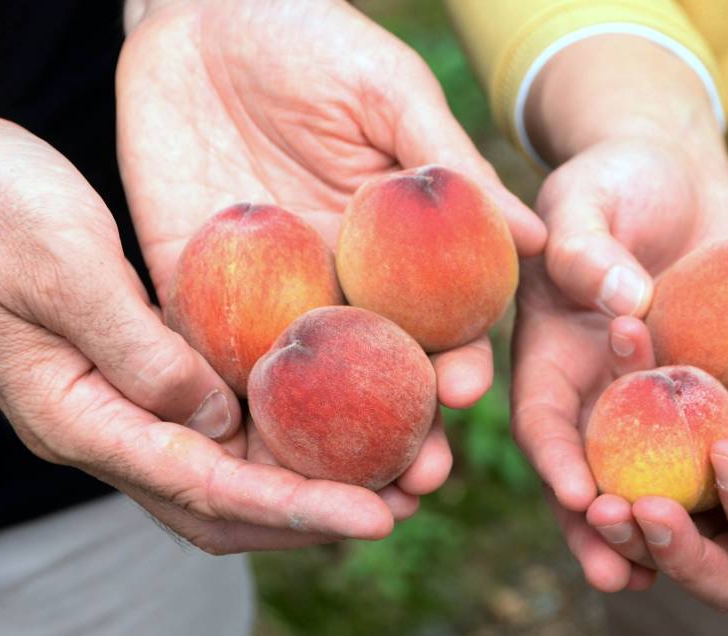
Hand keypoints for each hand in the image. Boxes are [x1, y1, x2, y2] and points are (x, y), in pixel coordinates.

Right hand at [0, 119, 416, 552]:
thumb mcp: (66, 269)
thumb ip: (140, 351)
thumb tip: (219, 423)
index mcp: (81, 418)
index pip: (208, 488)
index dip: (299, 507)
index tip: (378, 517)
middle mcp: (108, 429)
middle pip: (224, 505)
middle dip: (315, 513)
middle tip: (405, 502)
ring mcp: (124, 408)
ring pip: (227, 473)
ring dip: (306, 481)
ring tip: (392, 470)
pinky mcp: (142, 376)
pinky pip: (220, 425)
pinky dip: (279, 432)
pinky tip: (334, 414)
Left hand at [117, 0, 544, 504]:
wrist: (201, 9)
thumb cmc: (311, 36)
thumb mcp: (390, 93)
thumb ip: (451, 166)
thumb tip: (536, 239)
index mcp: (392, 248)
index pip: (434, 322)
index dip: (454, 362)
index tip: (467, 395)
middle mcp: (337, 282)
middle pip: (373, 375)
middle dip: (395, 432)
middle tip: (410, 481)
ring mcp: (265, 291)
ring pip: (299, 385)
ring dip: (318, 446)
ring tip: (334, 495)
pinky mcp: (190, 286)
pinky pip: (205, 352)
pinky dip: (220, 402)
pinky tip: (235, 447)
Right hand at [511, 139, 727, 590]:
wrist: (677, 169)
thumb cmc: (617, 175)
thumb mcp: (588, 195)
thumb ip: (589, 245)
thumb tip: (627, 300)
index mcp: (551, 352)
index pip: (543, 417)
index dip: (555, 461)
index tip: (581, 498)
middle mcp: (592, 390)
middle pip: (586, 473)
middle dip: (596, 525)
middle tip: (619, 567)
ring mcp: (645, 399)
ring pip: (640, 481)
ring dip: (648, 532)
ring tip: (663, 576)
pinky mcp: (699, 394)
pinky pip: (699, 454)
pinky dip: (706, 497)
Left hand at [586, 204, 727, 609]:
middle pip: (705, 562)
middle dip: (667, 550)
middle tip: (625, 512)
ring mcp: (699, 470)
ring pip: (650, 524)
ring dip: (616, 524)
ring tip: (586, 495)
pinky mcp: (662, 425)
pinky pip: (622, 449)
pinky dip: (598, 440)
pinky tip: (586, 407)